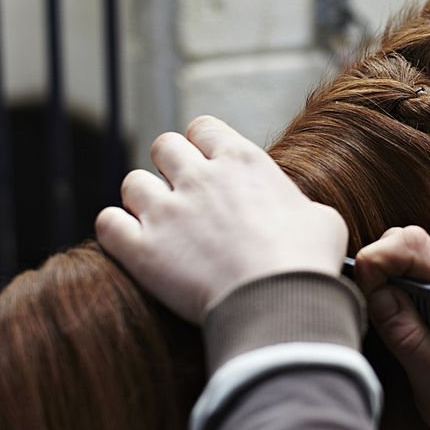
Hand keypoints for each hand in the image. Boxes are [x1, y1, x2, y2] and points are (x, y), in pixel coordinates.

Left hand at [96, 116, 347, 322]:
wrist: (279, 302)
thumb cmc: (308, 261)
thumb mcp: (322, 220)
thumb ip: (296, 205)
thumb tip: (296, 215)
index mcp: (242, 161)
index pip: (203, 127)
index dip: (202, 145)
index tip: (209, 165)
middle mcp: (198, 177)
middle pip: (163, 146)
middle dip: (170, 167)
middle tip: (183, 196)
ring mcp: (166, 212)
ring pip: (132, 183)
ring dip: (142, 200)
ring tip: (158, 224)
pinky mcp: (142, 250)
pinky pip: (107, 223)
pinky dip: (116, 231)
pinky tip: (132, 245)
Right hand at [354, 226, 429, 429]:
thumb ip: (407, 337)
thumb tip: (376, 295)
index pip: (413, 244)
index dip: (377, 259)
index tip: (361, 292)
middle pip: (406, 240)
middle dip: (376, 266)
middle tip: (368, 308)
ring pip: (408, 252)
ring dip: (385, 276)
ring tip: (383, 318)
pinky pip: (416, 271)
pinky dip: (396, 285)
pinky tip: (397, 318)